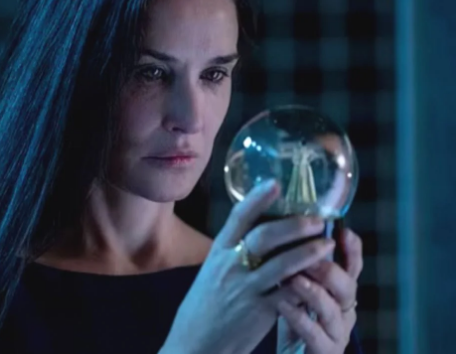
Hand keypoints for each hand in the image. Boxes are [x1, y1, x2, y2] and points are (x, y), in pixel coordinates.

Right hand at [160, 180, 335, 353]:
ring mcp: (244, 288)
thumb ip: (235, 250)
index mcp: (219, 250)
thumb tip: (262, 228)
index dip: (257, 198)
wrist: (195, 342)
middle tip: (316, 219)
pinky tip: (319, 278)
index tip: (275, 183)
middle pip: (264, 236)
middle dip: (293, 225)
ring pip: (281, 265)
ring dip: (307, 253)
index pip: (238, 217)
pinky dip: (305, 284)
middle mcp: (230, 265)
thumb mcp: (213, 269)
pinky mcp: (258, 312)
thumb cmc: (206, 304)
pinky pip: (287, 294)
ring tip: (326, 244)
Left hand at [276, 228, 362, 353]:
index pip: (352, 264)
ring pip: (333, 310)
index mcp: (339, 287)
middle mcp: (343, 308)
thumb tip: (290, 220)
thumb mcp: (298, 280)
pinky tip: (283, 305)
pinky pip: (316, 336)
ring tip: (294, 278)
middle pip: (347, 285)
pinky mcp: (324, 351)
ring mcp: (336, 331)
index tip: (343, 231)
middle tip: (307, 255)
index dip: (351, 248)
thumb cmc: (293, 310)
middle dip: (328, 269)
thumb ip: (300, 256)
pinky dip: (300, 319)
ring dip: (314, 292)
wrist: (289, 351)